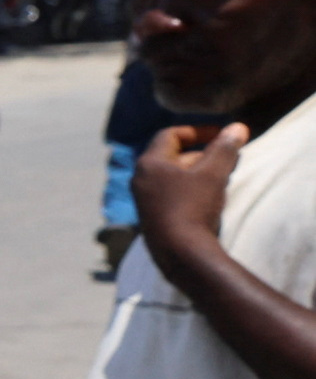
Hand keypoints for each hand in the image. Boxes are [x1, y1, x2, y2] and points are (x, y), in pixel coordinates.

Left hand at [136, 120, 240, 263]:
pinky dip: (189, 190)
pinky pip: (171, 194)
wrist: (179, 252)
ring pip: (173, 177)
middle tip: (226, 158)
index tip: (220, 134)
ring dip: (197, 173)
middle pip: (172, 156)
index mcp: (149, 163)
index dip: (198, 131)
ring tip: (221, 178)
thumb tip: (237, 127)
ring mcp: (143, 200)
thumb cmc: (193, 206)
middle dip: (202, 154)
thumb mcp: (213, 173)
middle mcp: (140, 179)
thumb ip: (225, 148)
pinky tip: (208, 199)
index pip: (170, 135)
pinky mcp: (151, 217)